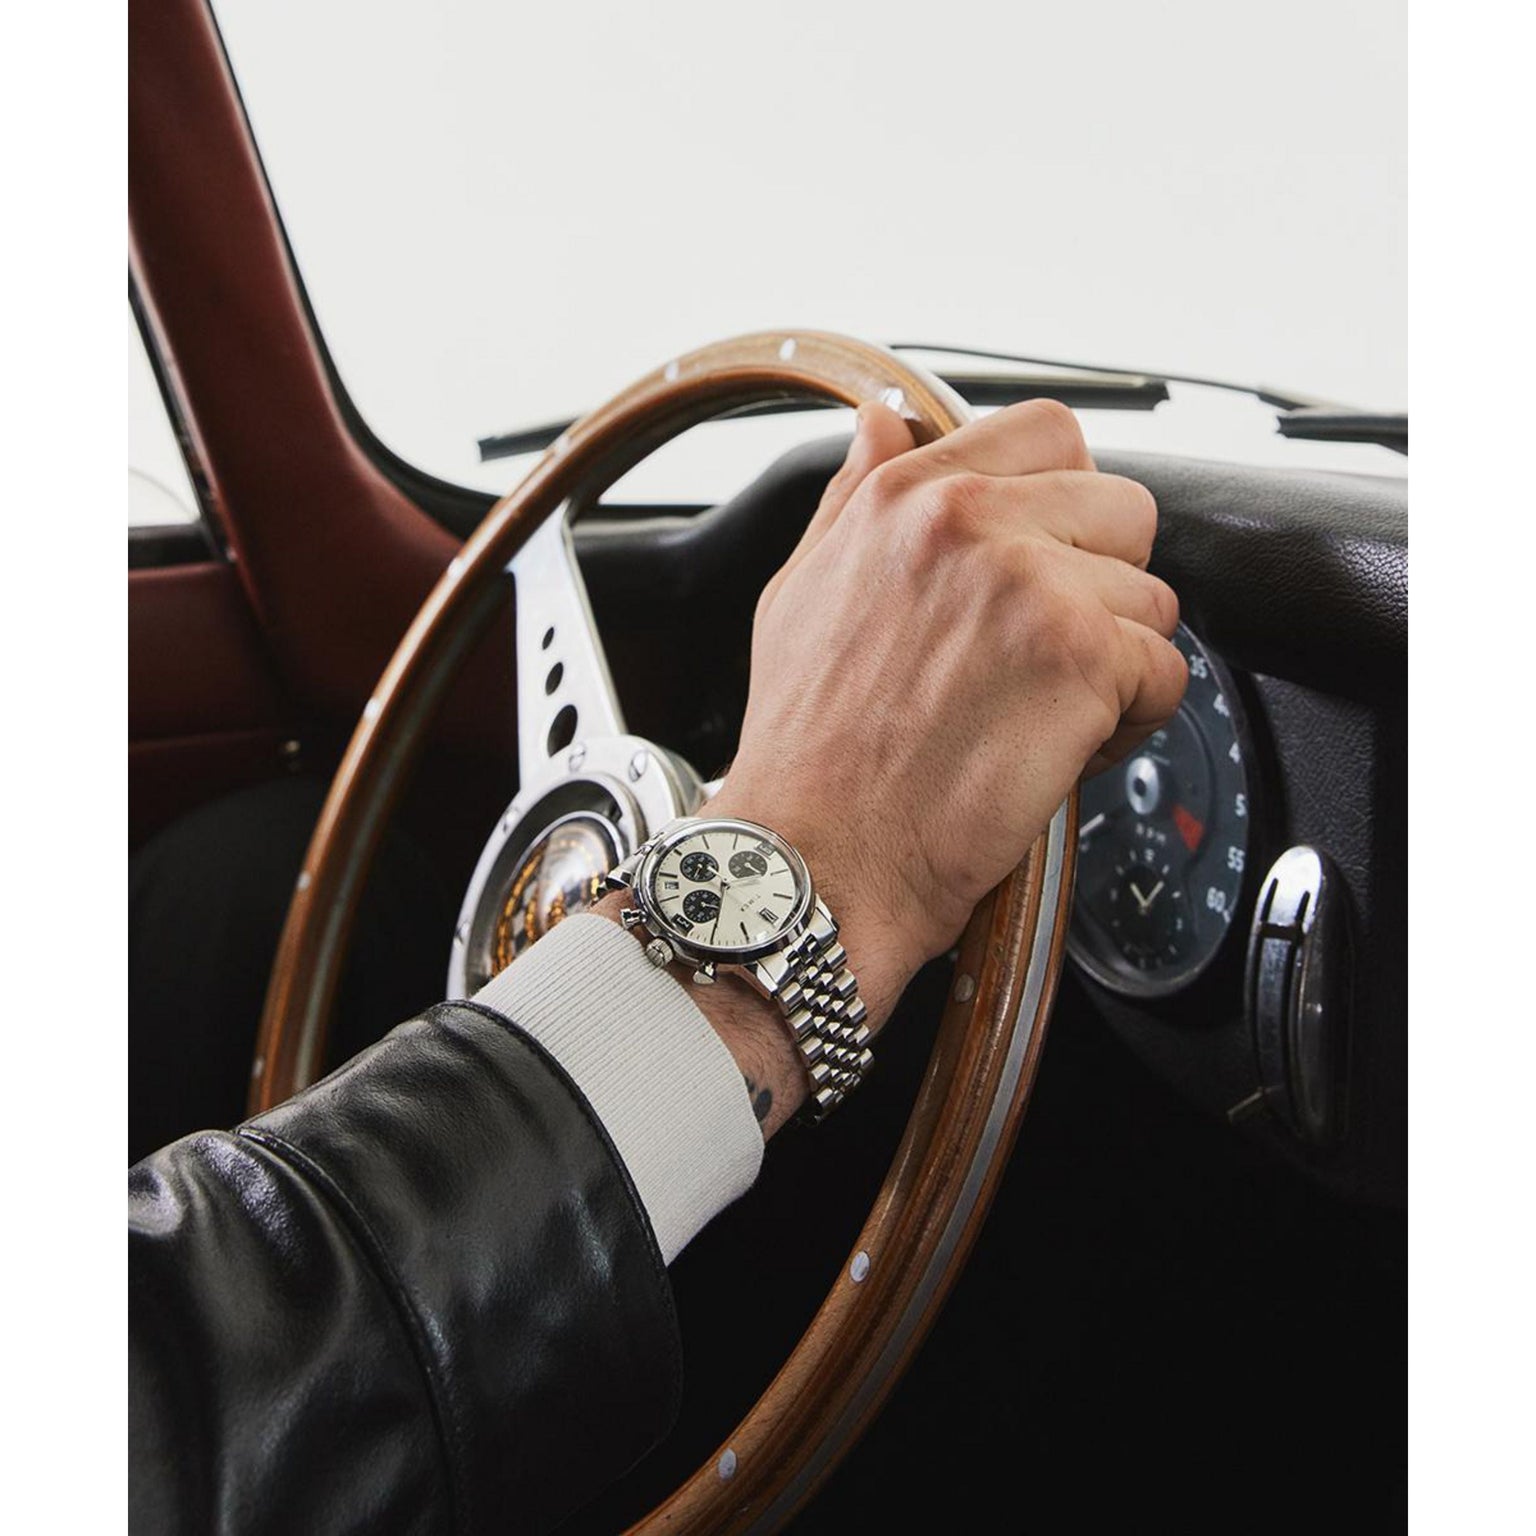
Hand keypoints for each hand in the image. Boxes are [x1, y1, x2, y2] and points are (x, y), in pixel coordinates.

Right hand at [709, 398, 1186, 1036]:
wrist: (813, 857)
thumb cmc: (804, 748)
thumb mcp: (798, 592)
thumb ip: (852, 497)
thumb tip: (882, 420)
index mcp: (907, 499)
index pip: (1046, 433)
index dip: (1062, 503)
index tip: (1044, 560)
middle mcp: (970, 524)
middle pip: (1123, 509)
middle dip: (1102, 583)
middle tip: (1043, 652)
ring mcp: (1032, 586)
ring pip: (1150, 599)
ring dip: (1113, 662)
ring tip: (1039, 713)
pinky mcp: (1081, 660)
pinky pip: (1166, 674)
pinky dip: (1129, 723)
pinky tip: (1059, 748)